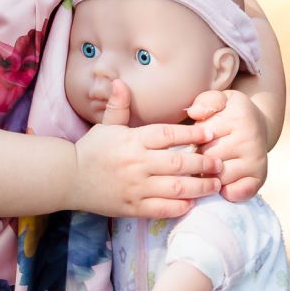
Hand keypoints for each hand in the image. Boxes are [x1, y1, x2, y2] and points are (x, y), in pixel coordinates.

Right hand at [74, 79, 218, 217]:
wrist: (68, 178)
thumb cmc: (91, 150)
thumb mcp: (105, 125)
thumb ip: (118, 105)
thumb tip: (120, 82)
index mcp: (133, 141)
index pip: (169, 135)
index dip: (193, 134)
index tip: (210, 133)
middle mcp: (137, 163)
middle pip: (179, 163)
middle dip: (204, 163)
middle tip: (221, 162)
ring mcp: (136, 187)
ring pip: (176, 189)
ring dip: (200, 187)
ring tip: (215, 184)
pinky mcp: (132, 207)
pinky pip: (162, 209)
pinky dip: (180, 207)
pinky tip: (192, 203)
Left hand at [188, 88, 267, 200]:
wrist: (257, 126)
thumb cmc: (229, 114)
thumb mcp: (219, 99)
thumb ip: (206, 101)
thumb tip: (195, 113)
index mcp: (238, 116)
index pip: (200, 137)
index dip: (194, 140)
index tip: (200, 136)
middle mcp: (250, 139)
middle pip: (207, 159)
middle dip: (200, 158)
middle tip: (205, 152)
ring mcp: (256, 160)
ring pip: (217, 178)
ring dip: (210, 175)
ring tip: (212, 165)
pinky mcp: (260, 178)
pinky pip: (235, 193)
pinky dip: (225, 192)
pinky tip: (222, 181)